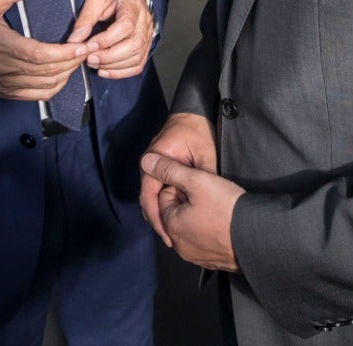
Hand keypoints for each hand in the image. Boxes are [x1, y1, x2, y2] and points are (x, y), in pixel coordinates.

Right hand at [0, 0, 88, 99]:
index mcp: (7, 47)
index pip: (42, 55)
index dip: (65, 53)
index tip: (82, 45)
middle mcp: (11, 69)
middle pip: (50, 71)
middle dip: (73, 61)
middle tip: (88, 49)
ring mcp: (12, 84)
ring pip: (48, 85)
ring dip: (67, 74)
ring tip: (77, 59)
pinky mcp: (11, 93)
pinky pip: (39, 96)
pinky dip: (56, 87)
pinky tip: (63, 75)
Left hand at [68, 0, 153, 78]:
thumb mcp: (95, 0)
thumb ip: (85, 19)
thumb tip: (75, 41)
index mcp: (132, 5)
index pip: (126, 26)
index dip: (107, 39)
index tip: (89, 45)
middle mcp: (144, 21)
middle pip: (134, 45)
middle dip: (109, 57)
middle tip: (89, 58)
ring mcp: (148, 35)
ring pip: (137, 57)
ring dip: (113, 66)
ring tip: (94, 63)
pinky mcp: (146, 46)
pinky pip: (138, 65)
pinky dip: (121, 72)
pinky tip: (105, 71)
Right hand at [139, 113, 216, 246]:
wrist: (194, 112)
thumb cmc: (200, 129)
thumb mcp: (205, 154)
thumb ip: (200, 176)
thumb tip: (199, 201)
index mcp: (156, 156)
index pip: (149, 194)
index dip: (156, 217)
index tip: (167, 234)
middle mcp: (149, 161)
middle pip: (147, 198)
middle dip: (158, 220)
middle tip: (171, 240)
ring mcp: (153, 163)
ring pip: (152, 195)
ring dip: (161, 213)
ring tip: (173, 233)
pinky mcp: (160, 166)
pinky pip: (157, 188)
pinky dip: (164, 203)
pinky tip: (175, 216)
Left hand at [141, 151, 243, 271]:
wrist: (258, 238)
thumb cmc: (226, 208)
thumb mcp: (197, 180)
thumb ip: (169, 169)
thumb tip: (146, 162)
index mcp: (171, 226)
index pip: (165, 196)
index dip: (182, 184)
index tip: (200, 183)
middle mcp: (178, 246)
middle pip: (176, 213)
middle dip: (188, 201)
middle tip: (210, 193)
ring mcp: (195, 256)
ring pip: (189, 227)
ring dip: (198, 215)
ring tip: (218, 206)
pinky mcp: (211, 262)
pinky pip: (203, 241)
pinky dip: (208, 230)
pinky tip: (223, 222)